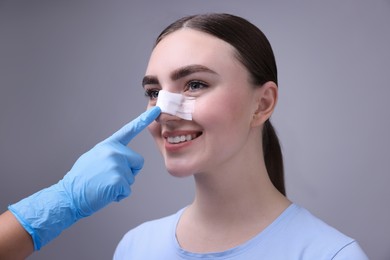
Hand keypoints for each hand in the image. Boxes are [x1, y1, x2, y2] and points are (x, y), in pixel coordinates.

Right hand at [8, 106, 160, 249]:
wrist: (69, 195)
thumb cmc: (81, 178)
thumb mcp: (94, 157)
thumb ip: (110, 154)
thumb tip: (120, 158)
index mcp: (108, 145)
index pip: (129, 130)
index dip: (143, 120)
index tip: (156, 110)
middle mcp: (114, 152)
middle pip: (138, 161)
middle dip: (129, 171)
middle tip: (110, 177)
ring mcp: (116, 165)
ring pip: (132, 177)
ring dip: (121, 185)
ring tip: (103, 185)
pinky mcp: (118, 180)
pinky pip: (127, 190)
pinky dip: (118, 195)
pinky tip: (105, 192)